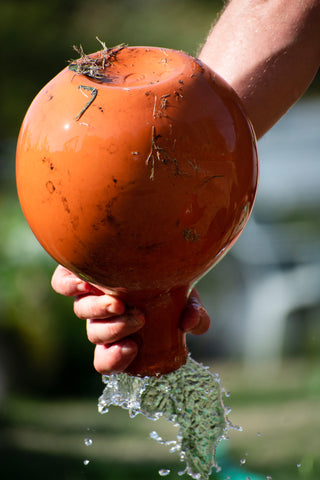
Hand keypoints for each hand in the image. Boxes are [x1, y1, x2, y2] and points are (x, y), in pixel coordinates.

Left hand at [51, 265, 209, 373]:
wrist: (154, 245)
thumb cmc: (168, 278)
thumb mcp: (187, 299)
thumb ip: (194, 315)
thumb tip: (189, 324)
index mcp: (122, 329)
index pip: (107, 359)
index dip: (114, 361)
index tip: (132, 349)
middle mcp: (102, 315)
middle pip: (96, 335)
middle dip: (114, 331)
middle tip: (137, 319)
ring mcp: (87, 294)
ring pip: (81, 312)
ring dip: (98, 311)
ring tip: (118, 303)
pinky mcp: (76, 271)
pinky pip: (61, 284)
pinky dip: (70, 286)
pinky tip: (86, 283)